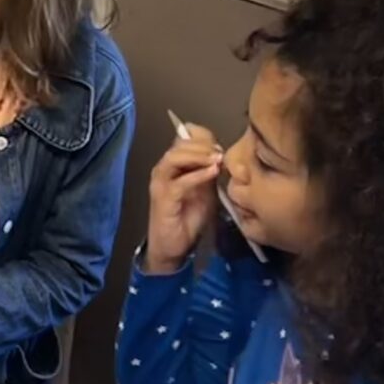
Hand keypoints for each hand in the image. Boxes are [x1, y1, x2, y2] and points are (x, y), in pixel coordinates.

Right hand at [145, 125, 221, 273]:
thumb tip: (222, 155)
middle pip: (179, 144)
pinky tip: (212, 172)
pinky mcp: (164, 198)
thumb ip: (210, 172)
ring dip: (198, 155)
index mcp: (174, 165)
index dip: (203, 137)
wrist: (174, 246)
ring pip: (175, 157)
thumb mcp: (206, 190)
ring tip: (216, 159)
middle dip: (202, 144)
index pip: (185, 138)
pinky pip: (180, 181)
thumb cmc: (188, 219)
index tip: (220, 145)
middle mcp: (164, 170)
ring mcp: (161, 183)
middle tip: (220, 152)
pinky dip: (197, 175)